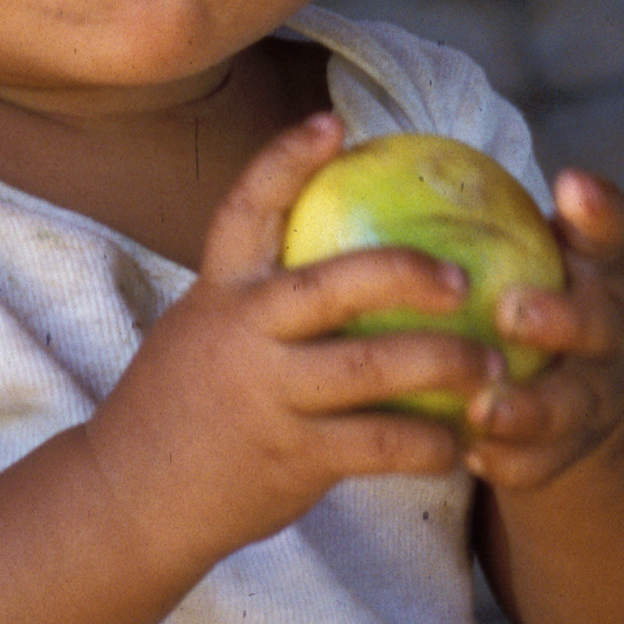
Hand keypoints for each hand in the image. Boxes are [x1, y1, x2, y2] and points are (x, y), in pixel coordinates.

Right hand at [82, 113, 500, 578]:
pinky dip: (429, 444)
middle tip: (465, 277)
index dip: (287, 160)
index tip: (334, 123)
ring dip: (447, 363)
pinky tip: (459, 445)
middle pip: (337, 285)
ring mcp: (269, 396)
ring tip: (494, 366)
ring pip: (374, 367)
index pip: (246, 209)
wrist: (130, 499)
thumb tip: (337, 263)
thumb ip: (257, 301)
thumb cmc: (183, 408)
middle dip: (409, 272)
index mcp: (219, 293)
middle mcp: (243, 334)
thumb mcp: (202, 333)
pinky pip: (380, 444)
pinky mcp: (293, 458)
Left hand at [444, 168, 623, 500]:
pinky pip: (542, 461)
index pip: (607, 226)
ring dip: (529, 409)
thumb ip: (467, 210)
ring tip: (480, 410)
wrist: (572, 394)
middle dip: (563, 319)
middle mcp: (611, 327)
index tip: (568, 183)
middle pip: (599, 322)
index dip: (596, 208)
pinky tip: (467, 455)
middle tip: (511, 312)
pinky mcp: (573, 450)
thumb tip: (343, 138)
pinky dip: (510, 460)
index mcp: (598, 266)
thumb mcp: (513, 248)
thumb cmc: (518, 293)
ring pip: (571, 404)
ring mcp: (597, 392)